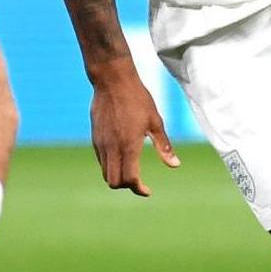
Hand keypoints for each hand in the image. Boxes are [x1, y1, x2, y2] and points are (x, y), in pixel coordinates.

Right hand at [88, 63, 179, 196]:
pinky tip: (122, 156)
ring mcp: (101, 143)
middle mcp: (112, 148)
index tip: (147, 191)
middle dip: (127, 186)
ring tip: (132, 170)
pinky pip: (101, 160)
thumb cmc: (138, 99)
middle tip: (139, 182)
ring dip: (118, 177)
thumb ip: (163, 146)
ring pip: (105, 173)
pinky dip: (111, 165)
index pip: (130, 179)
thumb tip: (175, 165)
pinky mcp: (95, 137)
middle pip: (114, 182)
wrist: (112, 80)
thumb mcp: (156, 121)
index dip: (139, 189)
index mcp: (129, 145)